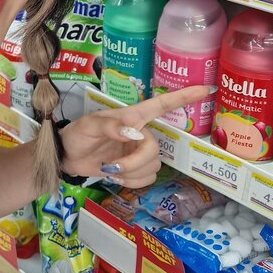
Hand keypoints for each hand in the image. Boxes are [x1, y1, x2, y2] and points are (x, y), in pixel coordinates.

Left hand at [57, 86, 213, 188]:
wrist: (67, 157)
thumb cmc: (77, 134)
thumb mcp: (88, 126)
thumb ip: (110, 126)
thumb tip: (135, 133)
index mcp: (132, 117)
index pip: (162, 105)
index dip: (183, 97)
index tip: (205, 89)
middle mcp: (140, 134)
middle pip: (155, 150)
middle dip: (135, 163)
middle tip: (112, 166)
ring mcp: (139, 152)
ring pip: (153, 167)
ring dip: (130, 174)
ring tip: (110, 169)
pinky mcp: (135, 170)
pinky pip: (147, 179)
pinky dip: (131, 183)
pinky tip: (115, 176)